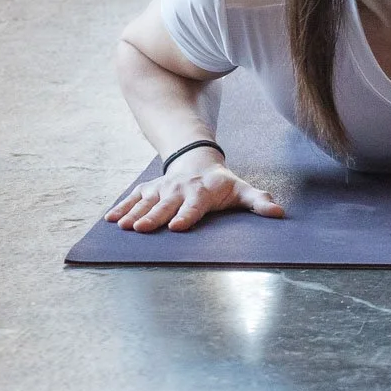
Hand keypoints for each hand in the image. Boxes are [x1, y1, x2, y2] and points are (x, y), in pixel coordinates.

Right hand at [105, 156, 283, 232]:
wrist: (199, 162)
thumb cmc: (223, 185)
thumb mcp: (242, 191)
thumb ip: (259, 202)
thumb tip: (279, 213)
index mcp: (202, 192)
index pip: (194, 206)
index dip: (186, 215)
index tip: (176, 226)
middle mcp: (180, 189)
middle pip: (166, 205)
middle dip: (154, 216)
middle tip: (141, 229)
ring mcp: (163, 188)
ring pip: (147, 201)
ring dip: (134, 213)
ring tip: (123, 226)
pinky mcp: (150, 188)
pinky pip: (134, 197)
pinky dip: (122, 206)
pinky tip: (110, 218)